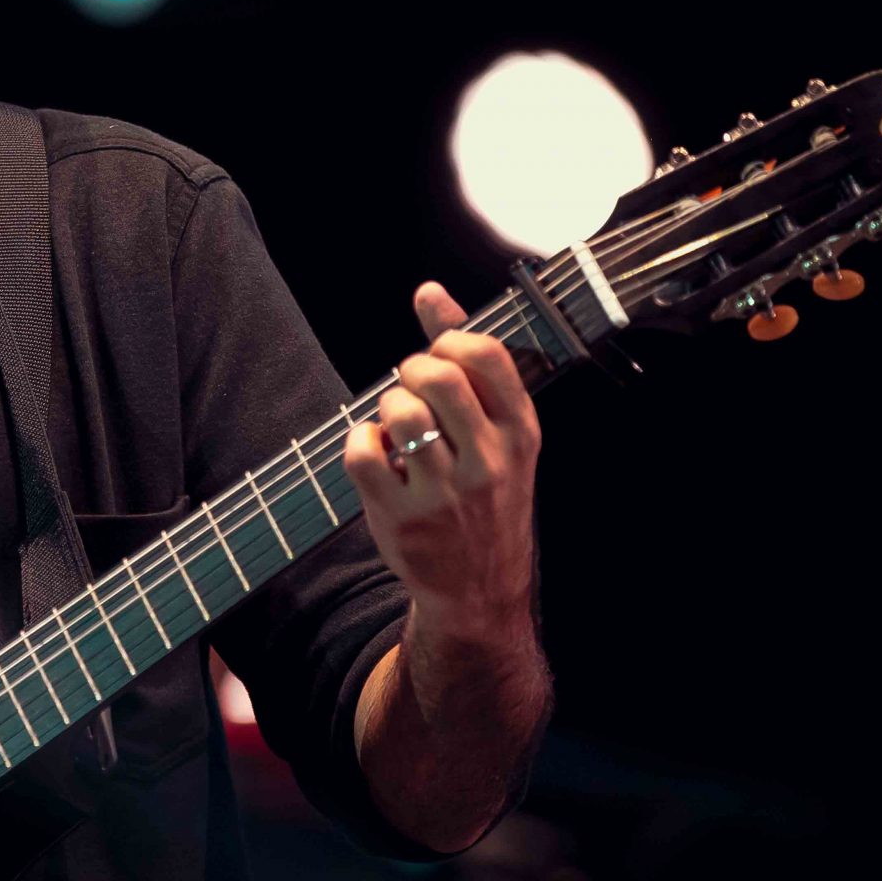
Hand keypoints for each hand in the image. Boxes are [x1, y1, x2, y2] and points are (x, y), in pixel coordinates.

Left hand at [339, 282, 541, 646]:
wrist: (478, 588)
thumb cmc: (486, 495)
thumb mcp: (498, 434)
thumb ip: (468, 362)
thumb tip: (429, 292)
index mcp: (521, 434)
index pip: (488, 355)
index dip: (450, 337)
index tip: (440, 354)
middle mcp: (490, 463)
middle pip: (439, 377)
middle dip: (412, 367)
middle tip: (411, 385)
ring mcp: (445, 494)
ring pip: (400, 412)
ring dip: (387, 406)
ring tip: (397, 424)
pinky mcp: (401, 517)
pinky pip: (362, 452)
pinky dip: (360, 440)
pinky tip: (377, 453)